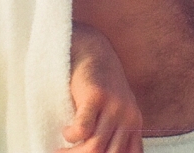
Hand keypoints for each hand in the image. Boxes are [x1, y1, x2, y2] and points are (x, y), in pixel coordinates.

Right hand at [60, 23, 143, 152]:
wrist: (93, 51)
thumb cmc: (99, 88)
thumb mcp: (113, 113)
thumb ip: (114, 135)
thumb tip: (101, 152)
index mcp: (134, 125)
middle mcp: (129, 117)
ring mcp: (114, 106)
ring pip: (94, 148)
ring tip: (58, 150)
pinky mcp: (96, 96)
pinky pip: (82, 130)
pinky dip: (71, 136)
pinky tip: (65, 129)